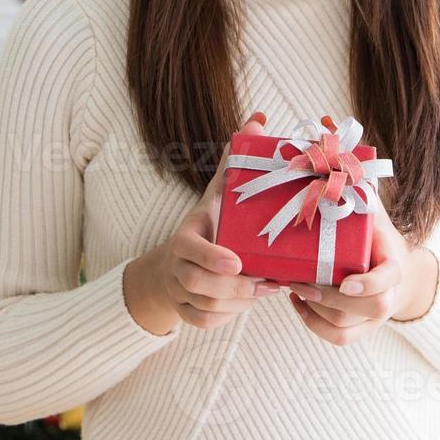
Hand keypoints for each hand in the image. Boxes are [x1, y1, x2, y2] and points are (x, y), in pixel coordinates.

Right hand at [124, 113, 280, 332]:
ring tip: (262, 290)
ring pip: (205, 306)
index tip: (237, 263)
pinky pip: (204, 321)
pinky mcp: (185, 312)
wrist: (177, 262)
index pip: (188, 248)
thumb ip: (237, 161)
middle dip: (233, 288)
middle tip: (264, 282)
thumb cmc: (210, 222)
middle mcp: (176, 263)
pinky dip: (227, 316)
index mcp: (185, 234)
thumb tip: (259, 118)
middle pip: (196, 283)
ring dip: (236, 303)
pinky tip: (246, 302)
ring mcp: (177, 290)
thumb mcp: (220, 193)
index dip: (210, 258)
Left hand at [283, 195, 439, 346]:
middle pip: (370, 309)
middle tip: (300, 281)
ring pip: (347, 327)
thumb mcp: (370, 209)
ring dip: (316, 310)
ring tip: (294, 287)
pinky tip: (298, 303)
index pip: (389, 280)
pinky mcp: (361, 328)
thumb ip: (358, 189)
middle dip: (331, 298)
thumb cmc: (374, 233)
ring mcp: (375, 317)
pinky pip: (340, 338)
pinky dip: (314, 325)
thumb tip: (332, 156)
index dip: (369, 284)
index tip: (346, 283)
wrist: (393, 266)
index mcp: (393, 265)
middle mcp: (389, 296)